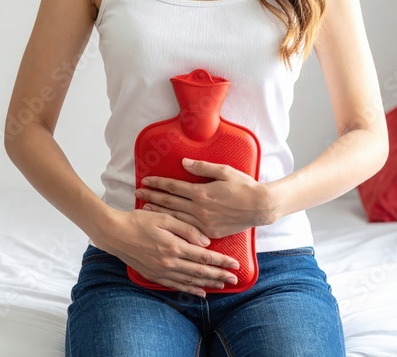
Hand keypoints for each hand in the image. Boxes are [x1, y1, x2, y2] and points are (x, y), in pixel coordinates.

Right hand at [96, 208, 239, 297]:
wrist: (114, 233)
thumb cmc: (139, 221)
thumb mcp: (165, 218)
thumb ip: (187, 229)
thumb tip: (206, 242)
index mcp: (174, 246)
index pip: (204, 257)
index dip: (221, 262)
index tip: (235, 264)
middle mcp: (170, 262)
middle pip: (201, 272)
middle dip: (220, 275)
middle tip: (235, 279)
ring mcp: (161, 271)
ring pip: (190, 281)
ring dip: (208, 284)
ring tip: (222, 285)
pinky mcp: (154, 275)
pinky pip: (176, 285)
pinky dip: (190, 290)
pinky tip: (200, 292)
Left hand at [134, 158, 275, 238]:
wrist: (260, 207)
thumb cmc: (244, 186)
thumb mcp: (224, 171)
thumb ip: (203, 167)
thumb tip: (184, 163)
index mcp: (202, 192)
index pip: (173, 187)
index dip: (158, 183)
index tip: (145, 180)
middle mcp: (200, 209)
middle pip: (169, 202)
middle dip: (151, 197)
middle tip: (137, 193)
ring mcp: (204, 223)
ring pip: (175, 217)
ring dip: (158, 212)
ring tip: (144, 208)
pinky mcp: (209, 233)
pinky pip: (187, 229)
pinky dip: (173, 225)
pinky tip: (165, 223)